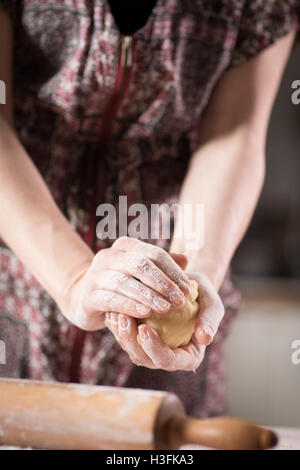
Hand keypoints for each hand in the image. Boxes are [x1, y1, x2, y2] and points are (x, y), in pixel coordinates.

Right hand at [62, 237, 190, 330]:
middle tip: (180, 300)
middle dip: (163, 283)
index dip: (173, 271)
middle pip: (140, 265)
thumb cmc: (122, 285)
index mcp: (125, 246)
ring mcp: (96, 275)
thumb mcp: (141, 274)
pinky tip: (145, 313)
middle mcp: (108, 256)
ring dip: (149, 296)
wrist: (85, 300)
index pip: (154, 254)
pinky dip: (130, 305)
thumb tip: (186, 259)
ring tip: (166, 308)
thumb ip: (162, 266)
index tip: (187, 289)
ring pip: (126, 282)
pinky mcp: (89, 296)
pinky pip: (111, 299)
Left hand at [104, 270, 223, 371]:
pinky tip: (112, 308)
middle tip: (123, 318)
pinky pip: (124, 335)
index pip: (169, 361)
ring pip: (130, 348)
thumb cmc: (202, 294)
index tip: (145, 329)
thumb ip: (210, 319)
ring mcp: (150, 348)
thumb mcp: (212, 303)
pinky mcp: (138, 337)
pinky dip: (116, 324)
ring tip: (115, 311)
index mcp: (188, 356)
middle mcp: (167, 356)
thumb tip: (205, 338)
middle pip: (144, 359)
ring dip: (120, 332)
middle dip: (130, 341)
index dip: (155, 349)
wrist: (186, 284)